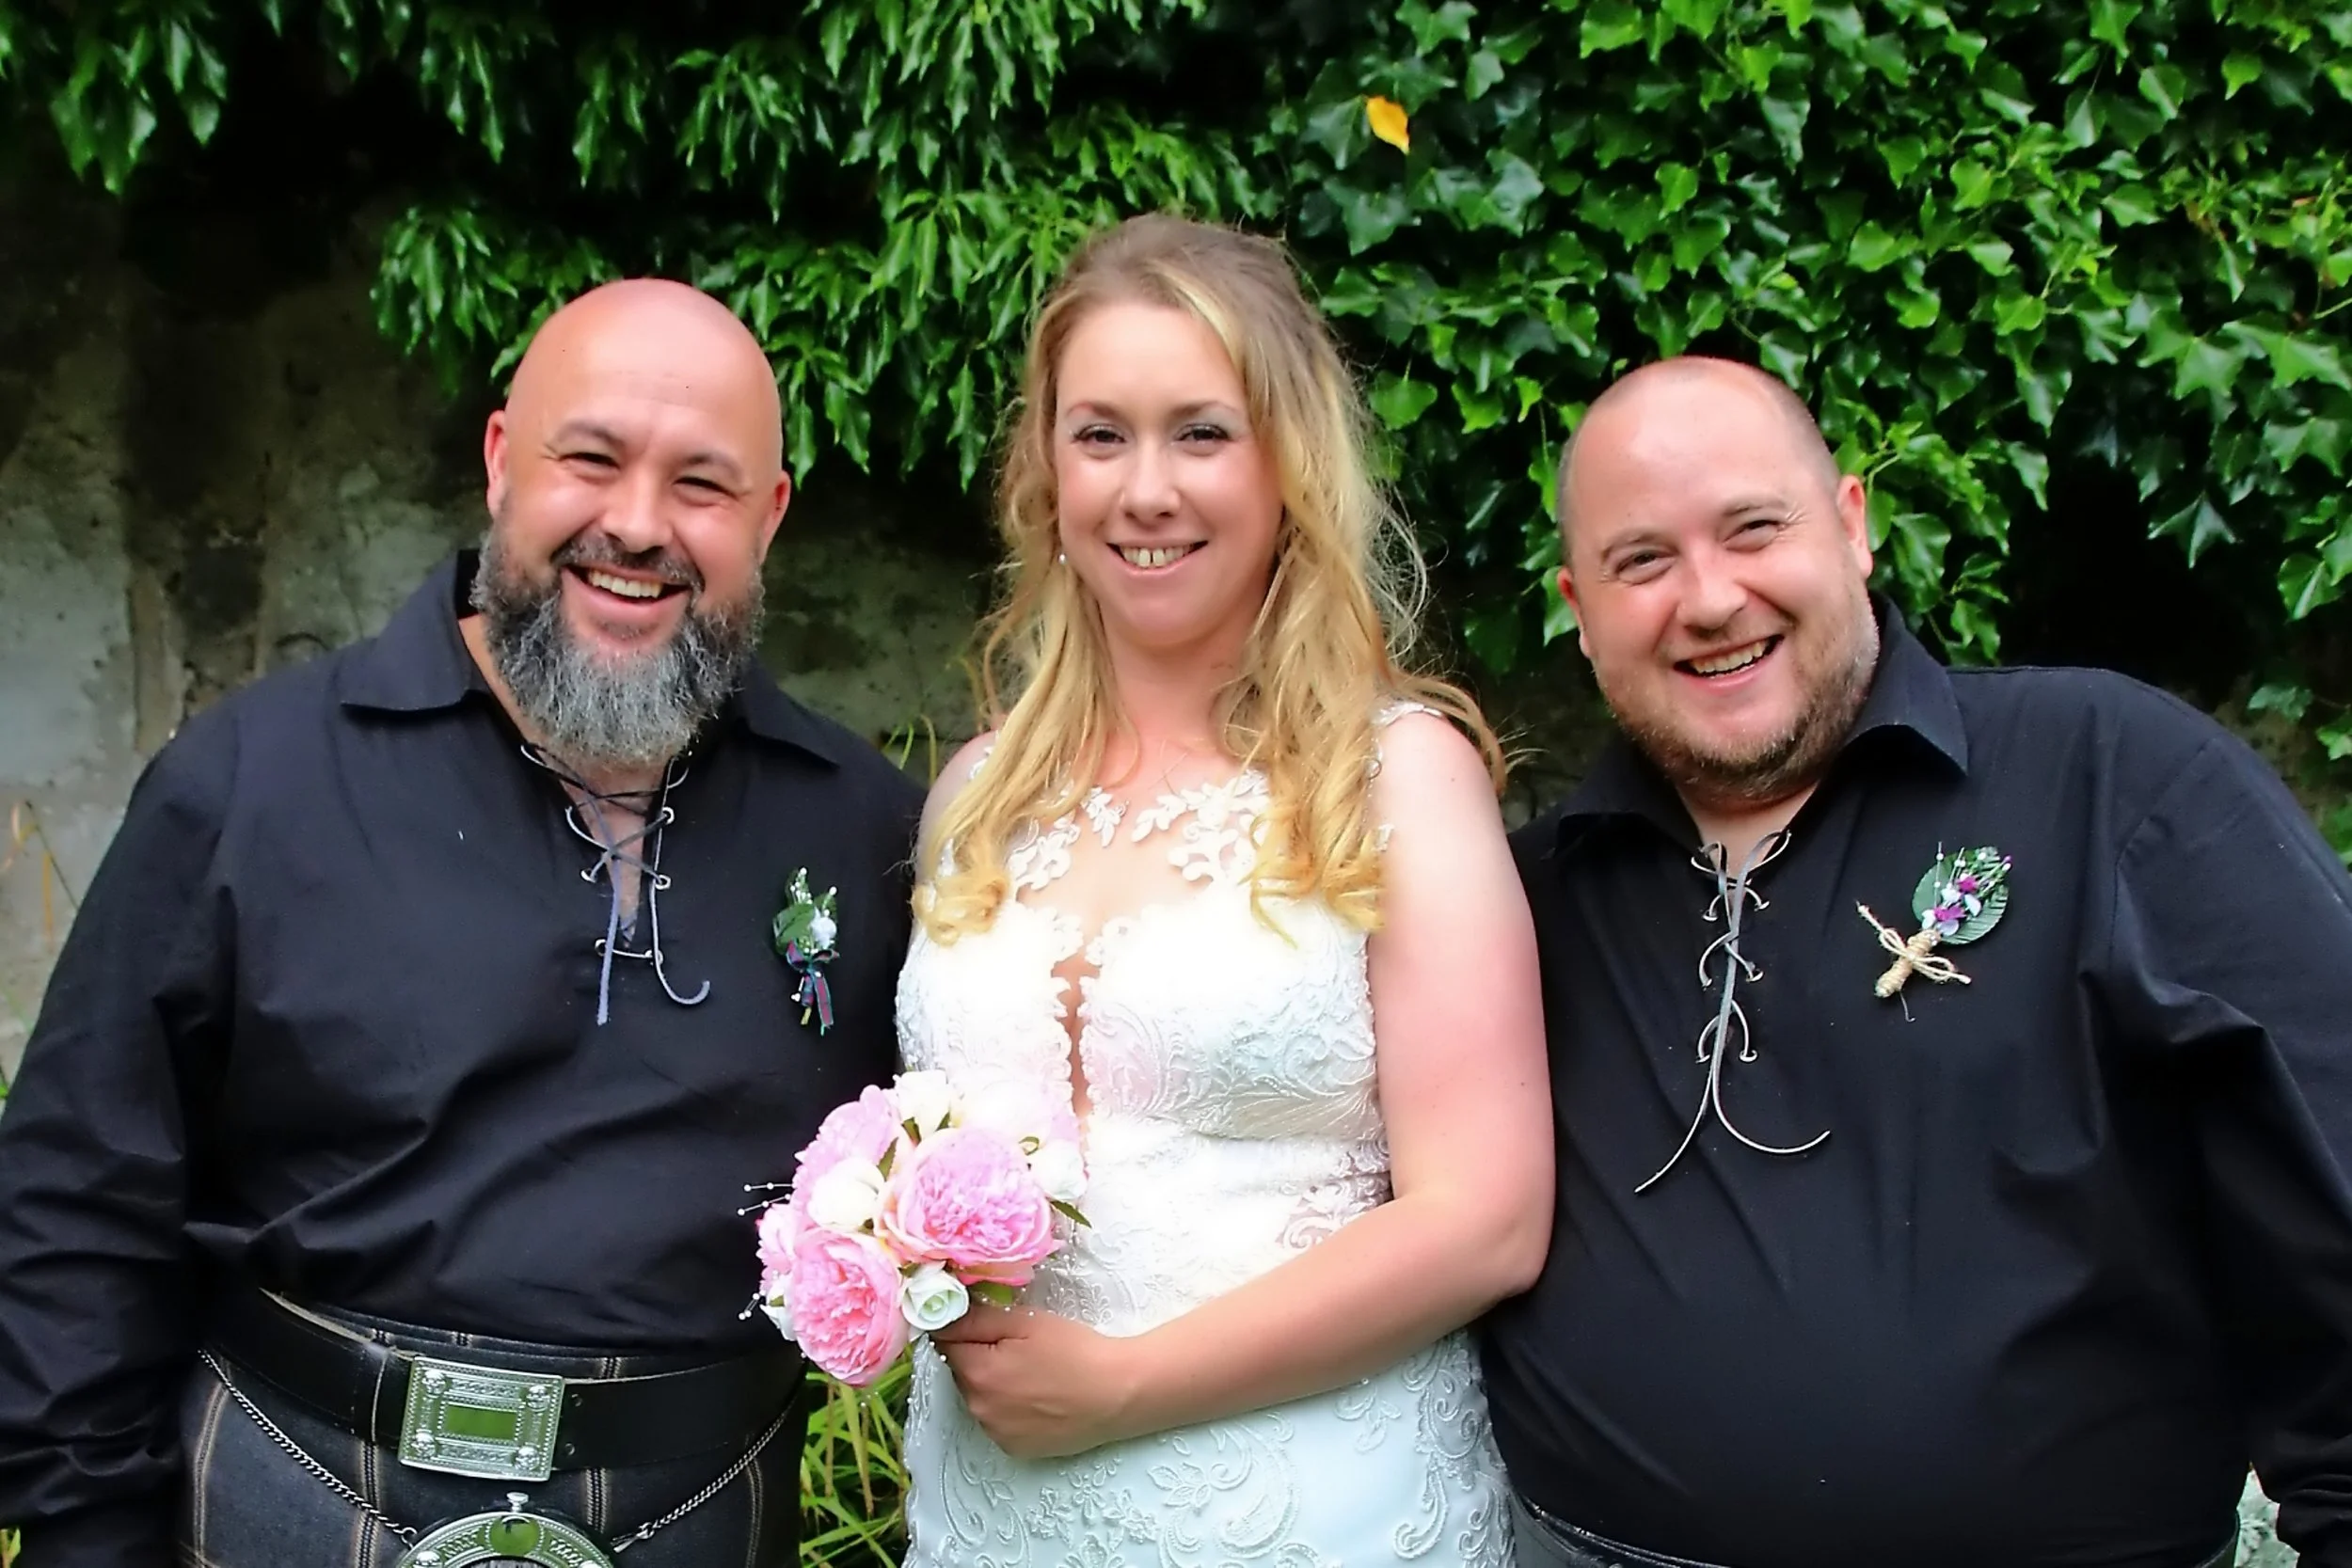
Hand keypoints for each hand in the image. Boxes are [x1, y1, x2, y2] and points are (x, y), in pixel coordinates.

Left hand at [930, 1302, 1142, 1458]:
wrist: (1117, 1394)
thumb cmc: (1074, 1351)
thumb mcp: (1025, 1322)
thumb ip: (976, 1318)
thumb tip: (941, 1315)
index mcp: (976, 1373)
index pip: (946, 1342)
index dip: (965, 1328)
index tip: (988, 1323)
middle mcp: (977, 1408)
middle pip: (962, 1372)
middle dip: (979, 1356)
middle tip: (1018, 1346)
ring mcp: (995, 1433)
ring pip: (980, 1397)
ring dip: (993, 1384)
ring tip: (1033, 1374)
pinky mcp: (1014, 1448)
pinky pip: (998, 1421)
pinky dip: (1009, 1409)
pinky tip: (1038, 1399)